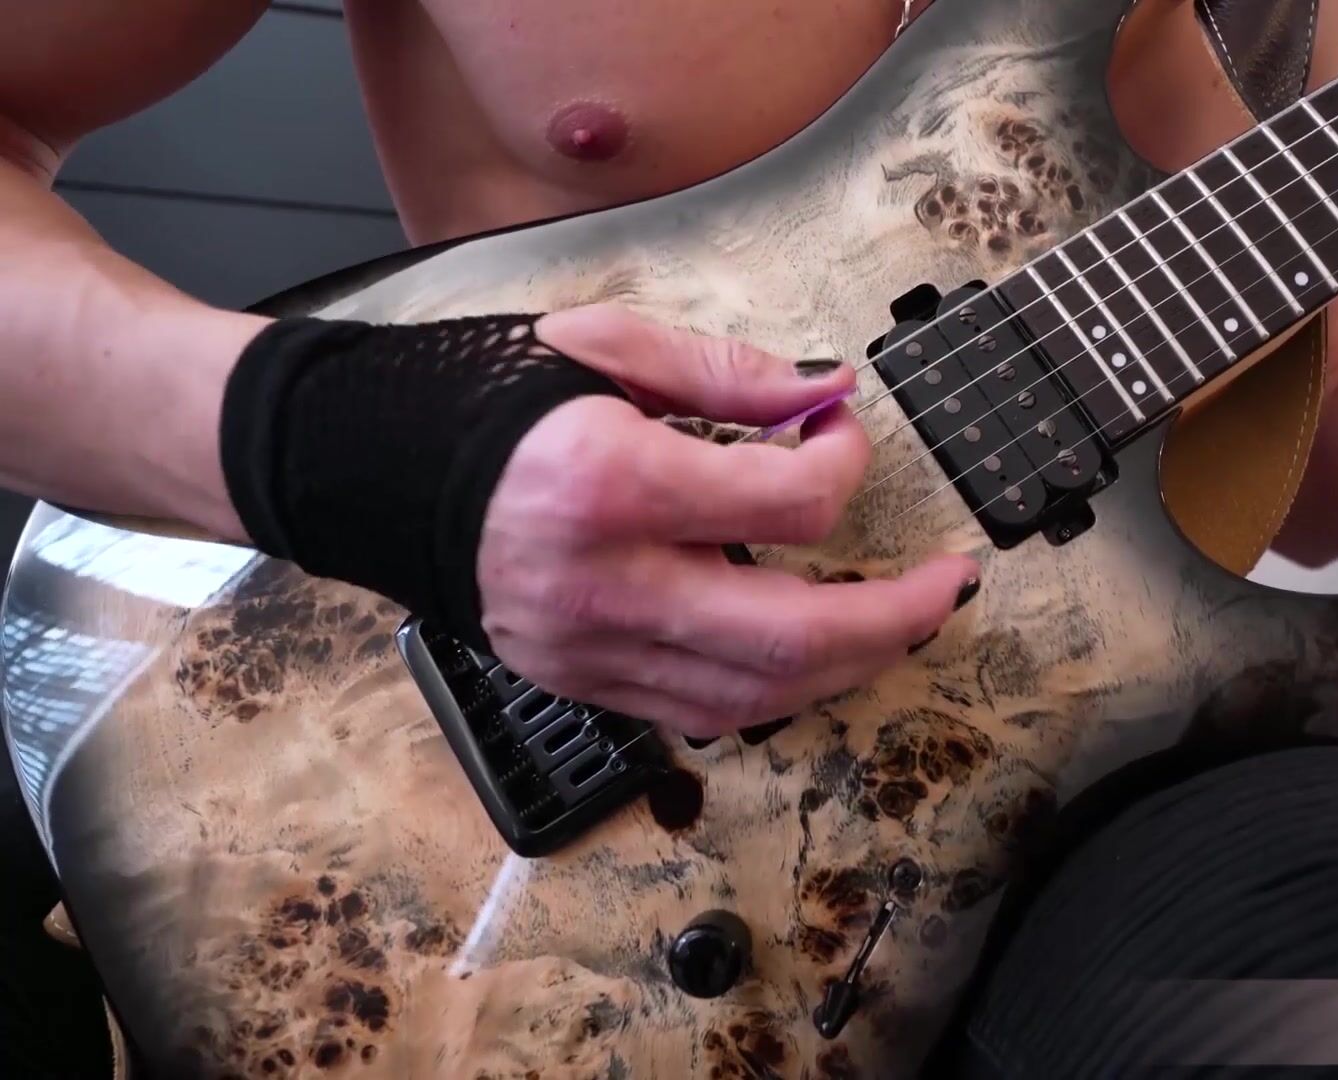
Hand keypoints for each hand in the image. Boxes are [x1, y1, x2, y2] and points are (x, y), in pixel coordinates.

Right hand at [473, 304, 977, 737]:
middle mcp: (607, 584)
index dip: (846, 463)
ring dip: (850, 663)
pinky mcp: (582, 682)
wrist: (367, 473)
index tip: (841, 429)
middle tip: (949, 584)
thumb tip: (828, 390)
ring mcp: (591, 650)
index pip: (788, 503)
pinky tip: (811, 650)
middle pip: (794, 638)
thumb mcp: (606, 348)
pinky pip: (705, 712)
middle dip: (895, 617)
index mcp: (613, 482)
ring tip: (897, 619)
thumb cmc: (487, 399)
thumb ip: (728, 372)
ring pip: (759, 695)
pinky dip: (776, 687)